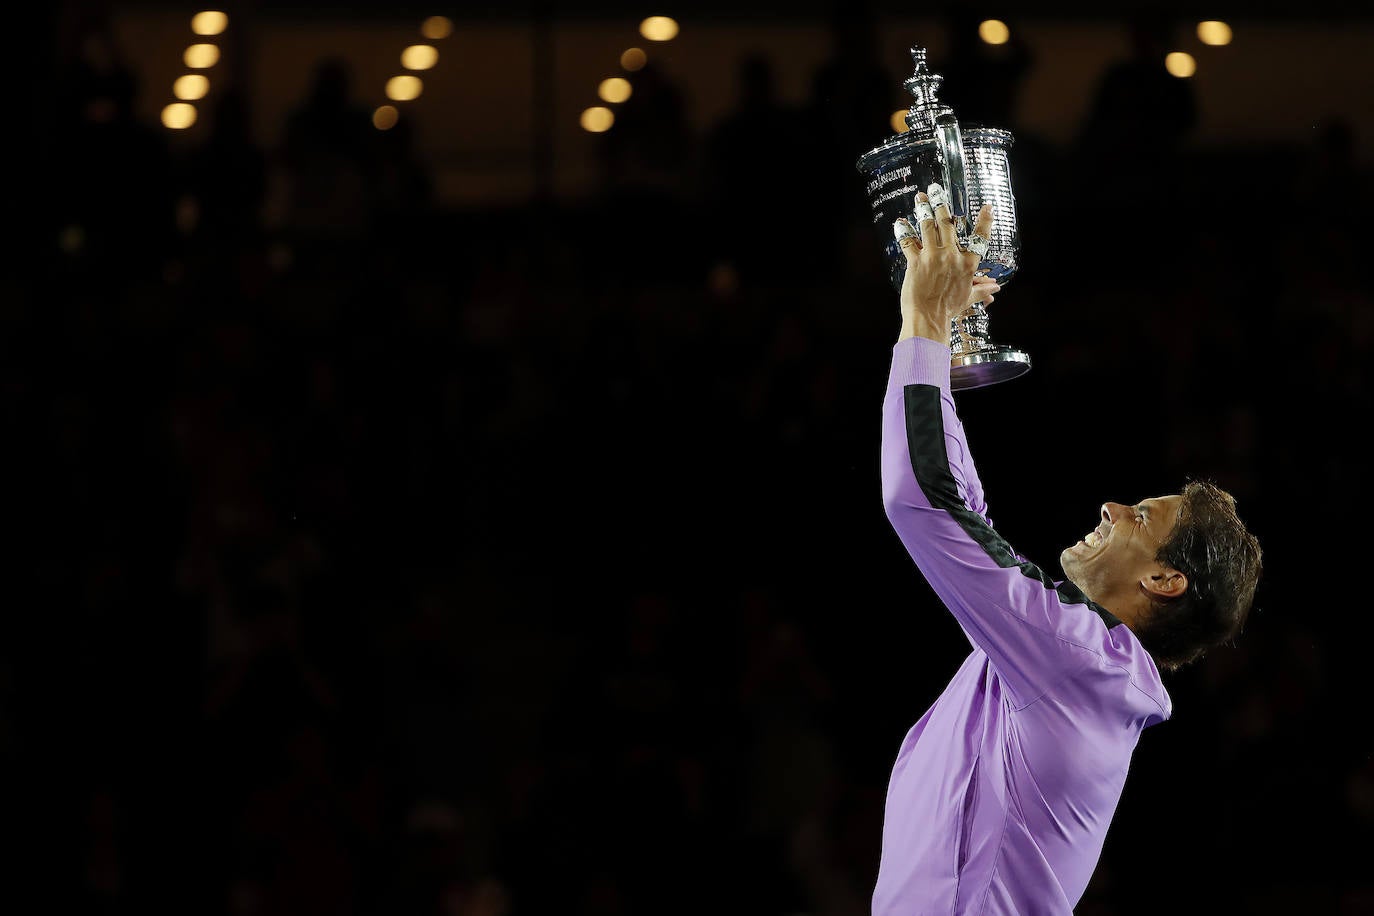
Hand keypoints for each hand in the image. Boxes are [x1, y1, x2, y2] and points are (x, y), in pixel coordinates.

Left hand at [893, 185, 995, 344]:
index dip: (984, 221)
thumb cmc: (949, 310)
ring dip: (923, 210)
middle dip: (941, 205)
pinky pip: (908, 241)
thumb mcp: (968, 298)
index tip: (986, 207)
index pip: (980, 238)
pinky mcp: (915, 261)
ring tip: (919, 198)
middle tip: (935, 190)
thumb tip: (996, 289)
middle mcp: (951, 255)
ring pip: (928, 226)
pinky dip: (903, 231)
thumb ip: (982, 290)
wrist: (928, 318)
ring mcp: (933, 256)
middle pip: (948, 224)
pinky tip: (900, 222)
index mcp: (967, 264)